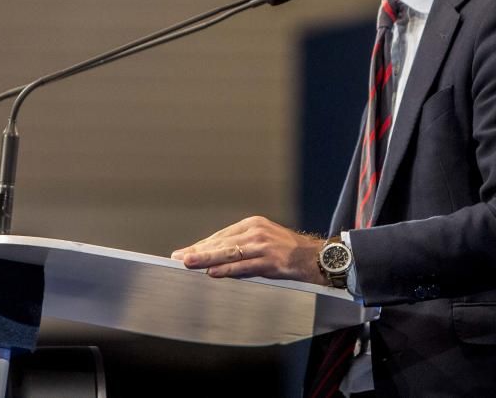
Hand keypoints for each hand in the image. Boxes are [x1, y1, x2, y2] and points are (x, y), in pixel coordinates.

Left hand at [170, 216, 327, 284]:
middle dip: (198, 251)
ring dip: (206, 259)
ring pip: (228, 253)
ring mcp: (263, 246)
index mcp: (253, 224)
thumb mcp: (264, 239)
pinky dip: (226, 270)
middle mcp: (256, 232)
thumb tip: (214, 257)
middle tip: (178, 258)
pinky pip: (243, 266)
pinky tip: (212, 272)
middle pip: (221, 242)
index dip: (202, 245)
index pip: (221, 236)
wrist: (316, 257)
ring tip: (188, 263)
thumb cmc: (288, 251)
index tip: (184, 252)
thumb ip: (242, 245)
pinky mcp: (270, 261)